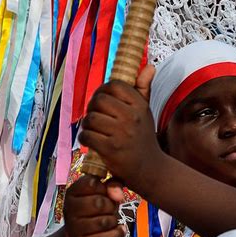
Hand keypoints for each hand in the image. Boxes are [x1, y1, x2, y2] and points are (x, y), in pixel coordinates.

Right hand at [63, 175, 125, 236]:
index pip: (91, 183)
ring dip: (113, 221)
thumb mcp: (102, 194)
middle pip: (99, 202)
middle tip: (109, 209)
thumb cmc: (95, 211)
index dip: (104, 188)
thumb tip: (118, 195)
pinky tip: (117, 230)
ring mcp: (73, 228)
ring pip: (104, 222)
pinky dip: (117, 233)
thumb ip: (112, 186)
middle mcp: (68, 209)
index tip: (104, 193)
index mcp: (71, 192)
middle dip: (111, 206)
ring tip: (109, 221)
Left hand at [79, 69, 163, 191]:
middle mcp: (132, 117)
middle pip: (99, 100)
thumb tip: (150, 66)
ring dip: (87, 124)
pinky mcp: (111, 149)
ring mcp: (122, 133)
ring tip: (93, 130)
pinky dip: (85, 138)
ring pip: (91, 118)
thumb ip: (144, 89)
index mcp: (140, 105)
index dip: (103, 91)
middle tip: (95, 117)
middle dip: (92, 108)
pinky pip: (87, 135)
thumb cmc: (143, 138)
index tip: (102, 102)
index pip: (114, 85)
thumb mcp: (145, 113)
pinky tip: (90, 141)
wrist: (150, 169)